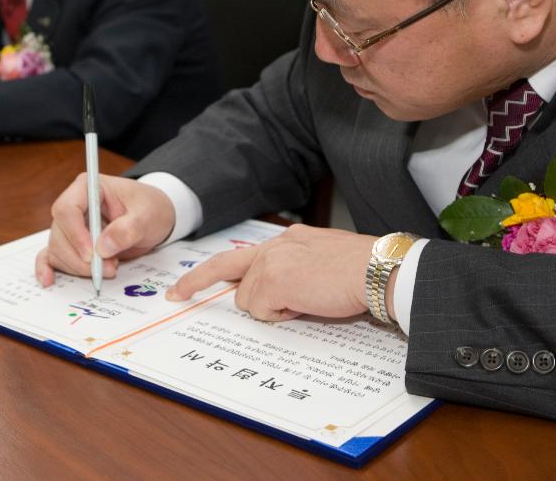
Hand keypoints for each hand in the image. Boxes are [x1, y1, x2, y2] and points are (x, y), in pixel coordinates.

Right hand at [35, 174, 176, 286]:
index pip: (67, 209)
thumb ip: (128, 229)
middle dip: (80, 258)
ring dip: (78, 266)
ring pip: (58, 249)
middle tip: (108, 269)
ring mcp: (70, 225)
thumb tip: (103, 248)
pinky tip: (48, 280)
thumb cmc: (149, 208)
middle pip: (60, 234)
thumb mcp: (147, 215)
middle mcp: (74, 205)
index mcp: (88, 187)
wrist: (153, 216)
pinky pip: (52, 255)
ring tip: (109, 269)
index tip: (93, 254)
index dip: (76, 234)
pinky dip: (48, 268)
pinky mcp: (71, 243)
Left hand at [167, 225, 377, 322]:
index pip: (244, 255)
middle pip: (225, 268)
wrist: (379, 269)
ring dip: (273, 308)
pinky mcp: (275, 281)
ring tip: (308, 301)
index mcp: (289, 240)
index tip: (193, 281)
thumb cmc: (363, 271)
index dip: (216, 270)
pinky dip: (283, 315)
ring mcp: (272, 262)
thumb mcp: (323, 262)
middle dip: (196, 282)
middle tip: (175, 295)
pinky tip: (309, 304)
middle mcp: (276, 246)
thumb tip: (280, 295)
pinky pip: (264, 311)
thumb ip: (297, 270)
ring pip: (249, 299)